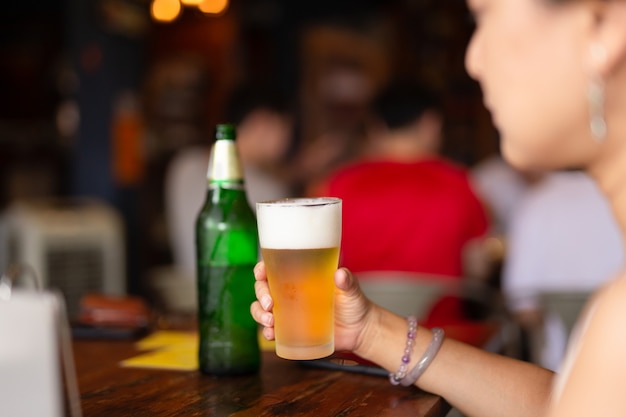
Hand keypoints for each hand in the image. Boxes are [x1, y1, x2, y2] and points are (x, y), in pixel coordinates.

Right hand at [250, 262, 373, 352]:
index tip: (261, 273)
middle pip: (263, 288)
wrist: (359, 330)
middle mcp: (290, 292)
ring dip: (259, 313)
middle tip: (270, 304)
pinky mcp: (291, 330)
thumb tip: (340, 274)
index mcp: (300, 277)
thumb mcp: (351, 290)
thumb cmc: (354, 304)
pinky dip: (267, 332)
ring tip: (269, 322)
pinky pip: (271, 329)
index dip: (262, 269)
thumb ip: (347, 282)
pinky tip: (270, 334)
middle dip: (260, 294)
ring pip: (262, 309)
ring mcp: (288, 312)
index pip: (274, 269)